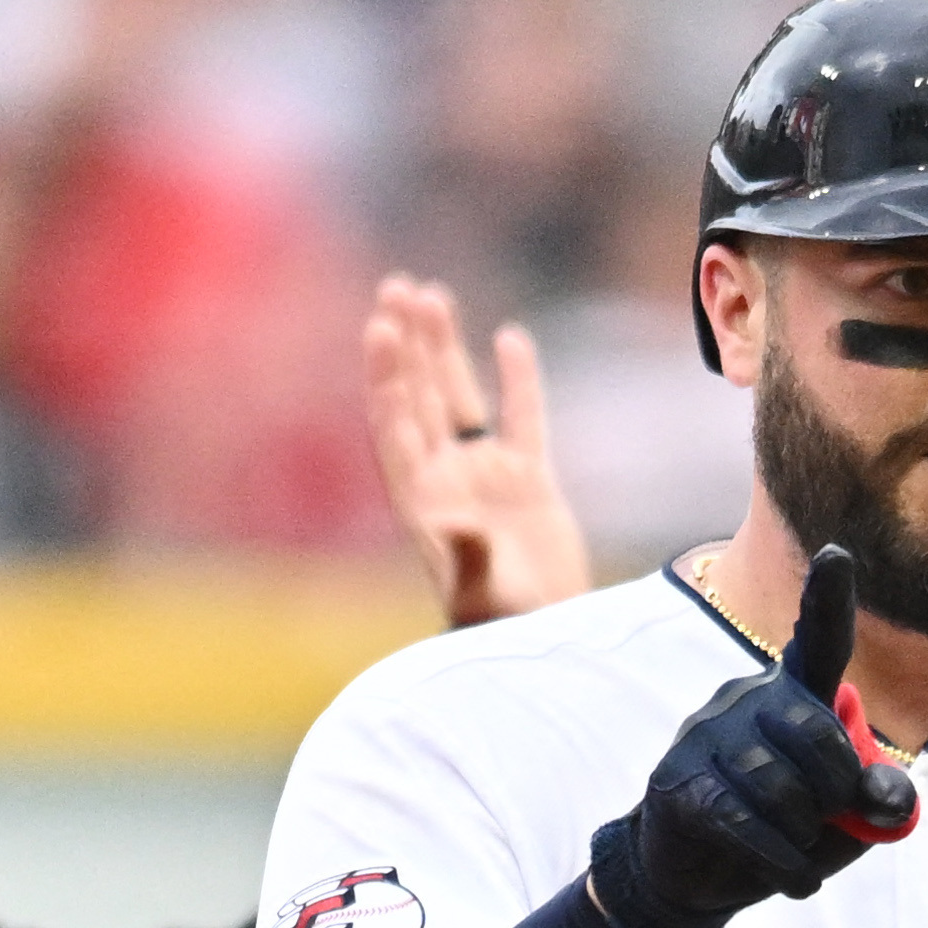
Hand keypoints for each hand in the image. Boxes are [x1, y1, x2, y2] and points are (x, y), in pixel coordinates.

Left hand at [364, 275, 592, 629]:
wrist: (547, 639)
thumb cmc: (502, 625)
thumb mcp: (480, 594)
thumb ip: (465, 554)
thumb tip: (453, 519)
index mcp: (422, 500)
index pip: (395, 426)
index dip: (386, 377)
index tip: (380, 328)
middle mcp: (447, 479)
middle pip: (419, 397)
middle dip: (407, 345)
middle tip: (398, 288)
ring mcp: (486, 476)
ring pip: (459, 397)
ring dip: (444, 349)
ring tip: (431, 295)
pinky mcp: (529, 480)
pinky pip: (522, 418)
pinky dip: (517, 380)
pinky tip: (509, 338)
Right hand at [588, 547, 916, 927]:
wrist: (696, 874)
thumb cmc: (781, 829)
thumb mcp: (845, 820)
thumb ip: (876, 801)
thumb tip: (884, 800)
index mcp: (793, 693)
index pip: (819, 640)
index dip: (828, 598)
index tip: (835, 554)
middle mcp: (747, 699)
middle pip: (813, 729)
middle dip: (839, 786)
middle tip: (834, 817)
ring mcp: (707, 736)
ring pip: (778, 784)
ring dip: (804, 833)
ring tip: (800, 850)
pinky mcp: (680, 783)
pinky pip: (744, 821)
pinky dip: (781, 860)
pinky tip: (793, 881)